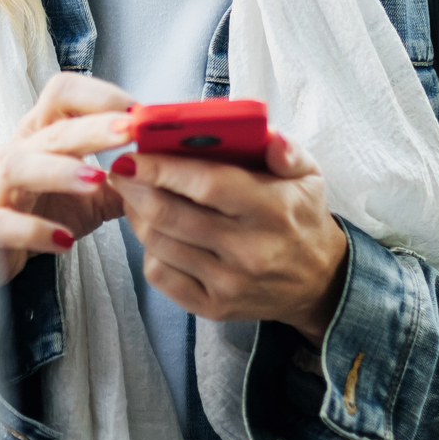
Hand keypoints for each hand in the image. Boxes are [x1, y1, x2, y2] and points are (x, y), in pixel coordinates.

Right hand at [0, 72, 135, 284]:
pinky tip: (63, 241)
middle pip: (52, 129)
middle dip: (92, 127)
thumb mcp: (95, 192)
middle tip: (131, 130)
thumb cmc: (47, 210)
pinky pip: (4, 223)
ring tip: (96, 180)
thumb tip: (179, 162)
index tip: (141, 113)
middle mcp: (17, 150)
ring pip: (21, 165)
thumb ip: (130, 177)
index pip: (64, 93)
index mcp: (44, 132)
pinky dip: (33, 231)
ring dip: (60, 170)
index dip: (101, 96)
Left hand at [109, 131, 350, 343]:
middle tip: (119, 169)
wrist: (318, 282)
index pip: (207, 185)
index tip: (134, 152)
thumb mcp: (308, 175)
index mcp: (272, 210)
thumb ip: (286, 149)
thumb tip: (267, 132)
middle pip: (172, 215)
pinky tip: (151, 229)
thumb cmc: (302, 216)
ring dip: (135, 215)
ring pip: (159, 244)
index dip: (163, 168)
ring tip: (131, 194)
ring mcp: (229, 283)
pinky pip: (162, 276)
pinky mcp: (214, 307)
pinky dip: (147, 249)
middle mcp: (249, 251)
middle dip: (135, 188)